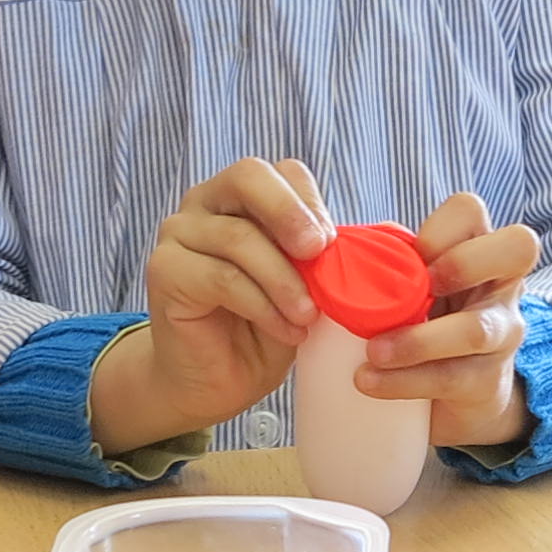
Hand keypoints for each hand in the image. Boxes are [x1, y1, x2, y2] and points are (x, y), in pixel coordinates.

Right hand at [91, 157, 331, 452]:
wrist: (216, 380)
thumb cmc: (264, 326)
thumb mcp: (306, 284)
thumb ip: (327, 255)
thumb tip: (386, 237)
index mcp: (240, 196)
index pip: (280, 171)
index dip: (310, 203)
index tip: (332, 246)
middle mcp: (204, 203)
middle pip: (249, 177)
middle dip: (292, 214)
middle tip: (320, 254)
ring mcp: (179, 234)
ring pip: (240, 238)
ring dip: (285, 281)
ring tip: (307, 317)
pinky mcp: (166, 272)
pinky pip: (223, 278)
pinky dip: (263, 306)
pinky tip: (284, 330)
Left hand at [364, 189, 539, 449]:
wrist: (452, 399)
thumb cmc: (423, 324)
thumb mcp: (408, 287)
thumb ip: (385, 262)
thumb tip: (330, 243)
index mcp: (478, 248)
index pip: (471, 210)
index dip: (439, 228)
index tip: (409, 257)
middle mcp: (504, 283)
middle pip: (519, 246)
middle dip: (461, 264)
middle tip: (418, 290)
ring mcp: (504, 332)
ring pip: (476, 329)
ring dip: (416, 341)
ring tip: (372, 353)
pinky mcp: (489, 381)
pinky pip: (451, 377)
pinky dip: (404, 380)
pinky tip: (369, 380)